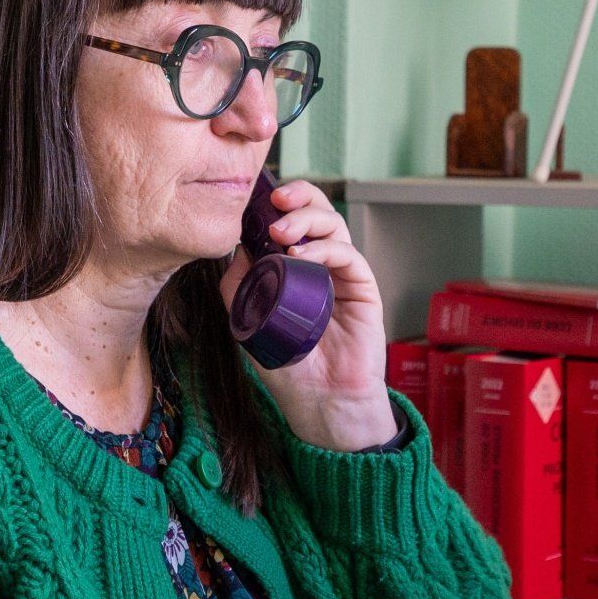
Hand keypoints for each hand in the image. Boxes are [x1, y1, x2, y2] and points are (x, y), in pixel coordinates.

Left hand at [217, 178, 398, 451]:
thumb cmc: (290, 366)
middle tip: (275, 203)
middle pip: (317, 211)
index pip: (291, 220)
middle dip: (298, 197)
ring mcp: (343, 274)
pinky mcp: (363, 288)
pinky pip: (349, 255)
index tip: (255, 199)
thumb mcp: (249, 322)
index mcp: (297, 267)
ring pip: (334, 225)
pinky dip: (325, 248)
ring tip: (281, 233)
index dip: (278, 203)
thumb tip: (234, 248)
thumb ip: (239, 286)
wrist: (321, 402)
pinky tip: (303, 256)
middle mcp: (322, 264)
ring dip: (307, 219)